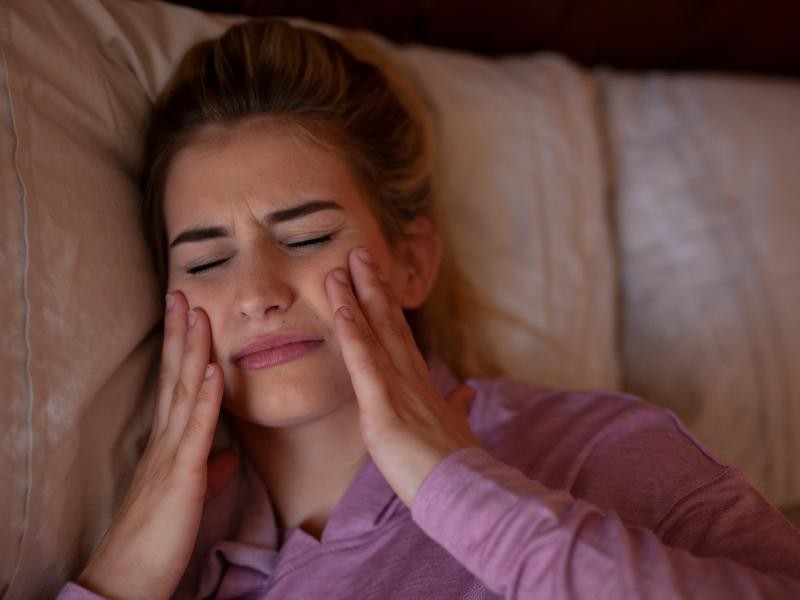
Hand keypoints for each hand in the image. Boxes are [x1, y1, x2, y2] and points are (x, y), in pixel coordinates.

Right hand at [77, 291, 238, 599]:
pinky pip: (196, 430)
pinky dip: (207, 397)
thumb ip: (210, 469)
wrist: (130, 576)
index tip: (188, 314)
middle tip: (184, 292)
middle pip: (175, 376)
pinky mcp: (180, 476)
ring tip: (198, 312)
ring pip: (185, 392)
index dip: (182, 348)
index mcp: (168, 442)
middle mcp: (165, 439)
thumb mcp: (190, 493)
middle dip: (181, 333)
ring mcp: (170, 454)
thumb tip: (230, 457)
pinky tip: (215, 369)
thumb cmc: (159, 535)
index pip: (176, 384)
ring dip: (193, 351)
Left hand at [325, 247, 483, 507]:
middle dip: (372, 286)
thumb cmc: (456, 466)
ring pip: (375, 335)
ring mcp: (398, 390)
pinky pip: (365, 365)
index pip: (400, 336)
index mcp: (421, 384)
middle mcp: (410, 378)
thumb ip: (456, 406)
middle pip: (389, 323)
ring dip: (357, 297)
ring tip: (341, 266)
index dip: (386, 305)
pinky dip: (353, 335)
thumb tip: (466, 392)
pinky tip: (342, 309)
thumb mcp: (454, 429)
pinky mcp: (384, 410)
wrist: (465, 493)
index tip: (376, 277)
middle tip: (357, 251)